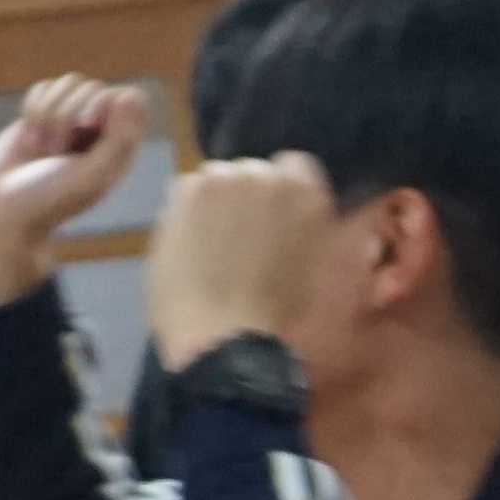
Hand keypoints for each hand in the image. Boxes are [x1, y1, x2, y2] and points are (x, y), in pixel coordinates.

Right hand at [0, 76, 155, 301]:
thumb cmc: (48, 198)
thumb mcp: (91, 176)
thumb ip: (120, 139)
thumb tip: (130, 95)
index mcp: (121, 146)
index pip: (132, 98)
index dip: (106, 105)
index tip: (88, 126)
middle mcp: (99, 130)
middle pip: (94, 88)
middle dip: (67, 116)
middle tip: (55, 153)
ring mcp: (69, 120)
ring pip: (68, 83)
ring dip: (47, 116)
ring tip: (41, 150)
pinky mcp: (40, 115)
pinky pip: (42, 88)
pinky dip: (31, 112)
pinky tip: (28, 140)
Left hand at [144, 151, 335, 367]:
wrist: (225, 332)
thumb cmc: (275, 311)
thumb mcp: (313, 263)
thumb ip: (305, 224)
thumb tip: (293, 212)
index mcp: (306, 191)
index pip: (293, 166)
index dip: (278, 195)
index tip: (269, 220)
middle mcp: (267, 174)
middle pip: (251, 172)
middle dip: (245, 198)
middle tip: (237, 239)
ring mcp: (224, 179)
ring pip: (217, 179)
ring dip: (214, 203)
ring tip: (210, 247)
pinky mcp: (186, 192)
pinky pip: (186, 191)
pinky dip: (186, 212)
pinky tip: (190, 247)